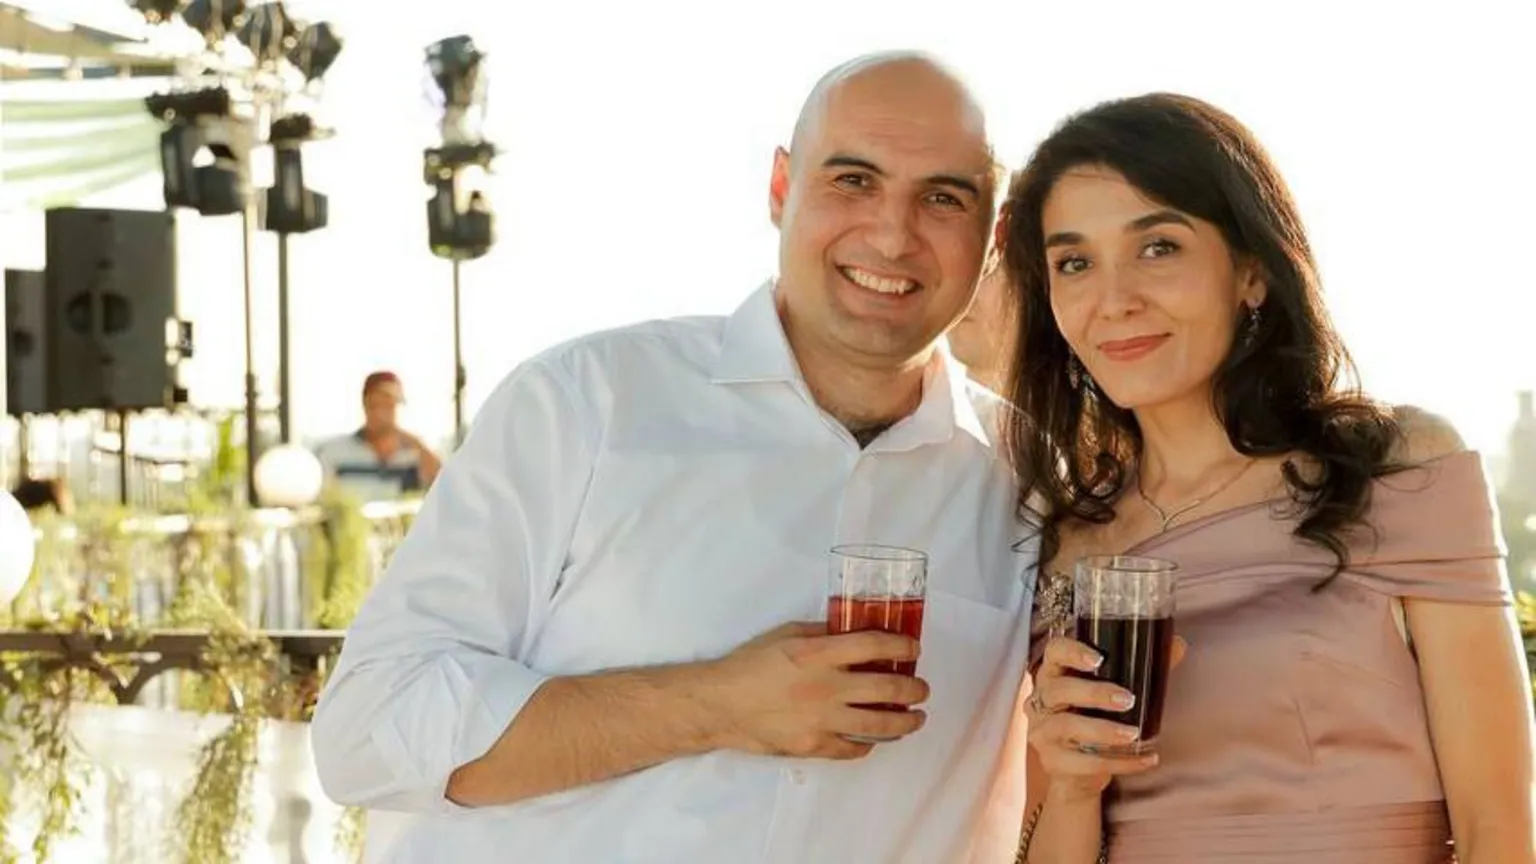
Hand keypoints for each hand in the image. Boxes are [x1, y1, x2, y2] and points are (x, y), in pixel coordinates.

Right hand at [699, 622, 929, 759]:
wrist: (721, 704)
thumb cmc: (750, 664)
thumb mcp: (786, 634)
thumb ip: (822, 632)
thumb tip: (851, 630)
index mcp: (819, 654)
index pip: (874, 645)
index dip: (902, 645)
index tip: (914, 647)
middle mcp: (827, 687)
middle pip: (887, 688)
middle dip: (914, 689)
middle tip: (922, 689)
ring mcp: (823, 720)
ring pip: (880, 724)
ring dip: (906, 722)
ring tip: (916, 718)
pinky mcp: (815, 746)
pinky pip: (854, 748)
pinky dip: (870, 743)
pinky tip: (875, 738)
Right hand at [1025, 635, 1186, 799]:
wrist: (1077, 771)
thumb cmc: (1093, 719)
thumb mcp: (1112, 692)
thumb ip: (1142, 669)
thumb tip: (1178, 645)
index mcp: (1054, 674)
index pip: (1054, 652)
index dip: (1072, 652)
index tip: (1099, 659)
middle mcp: (1041, 700)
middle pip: (1058, 690)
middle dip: (1094, 693)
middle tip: (1127, 700)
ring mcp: (1043, 732)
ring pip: (1067, 726)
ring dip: (1103, 729)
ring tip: (1134, 734)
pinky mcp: (1053, 761)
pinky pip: (1084, 762)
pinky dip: (1118, 762)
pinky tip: (1145, 759)